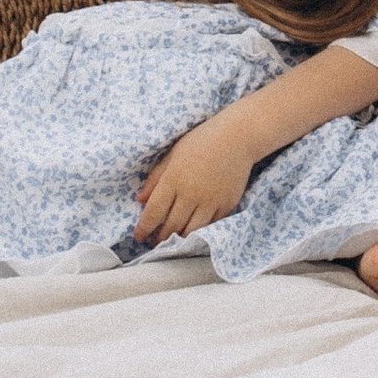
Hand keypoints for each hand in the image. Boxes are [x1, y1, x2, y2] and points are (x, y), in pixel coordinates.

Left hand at [135, 116, 255, 243]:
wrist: (239, 136)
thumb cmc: (203, 140)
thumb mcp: (174, 153)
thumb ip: (156, 177)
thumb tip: (140, 199)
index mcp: (174, 179)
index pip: (153, 212)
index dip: (144, 228)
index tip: (138, 236)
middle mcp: (191, 193)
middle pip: (171, 226)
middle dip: (159, 237)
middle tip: (154, 241)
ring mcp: (210, 201)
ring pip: (190, 230)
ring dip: (178, 238)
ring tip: (172, 239)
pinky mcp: (227, 204)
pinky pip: (210, 224)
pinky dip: (199, 229)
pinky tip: (193, 228)